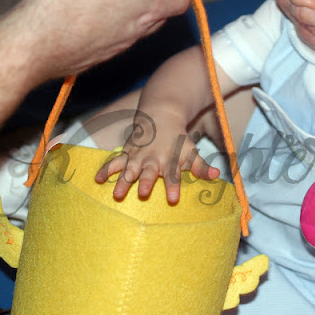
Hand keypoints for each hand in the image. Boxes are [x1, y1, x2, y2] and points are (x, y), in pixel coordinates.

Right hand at [4, 0, 193, 80]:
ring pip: (134, 24)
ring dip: (128, 5)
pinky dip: (105, 20)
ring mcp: (116, 45)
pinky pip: (108, 35)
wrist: (36, 38)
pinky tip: (84, 8)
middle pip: (160, 11)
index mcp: (155, 5)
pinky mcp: (92, 54)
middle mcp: (141, 30)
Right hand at [94, 109, 218, 202]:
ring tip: (116, 194)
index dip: (173, 186)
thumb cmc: (178, 139)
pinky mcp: (126, 153)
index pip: (173, 175)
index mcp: (169, 160)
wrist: (160, 116)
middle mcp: (153, 159)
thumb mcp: (191, 151)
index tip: (173, 199)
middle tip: (142, 193)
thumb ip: (201, 166)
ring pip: (129, 169)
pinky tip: (97, 180)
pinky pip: (114, 162)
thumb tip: (217, 175)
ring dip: (122, 181)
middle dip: (145, 182)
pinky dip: (106, 170)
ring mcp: (137, 156)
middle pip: (148, 172)